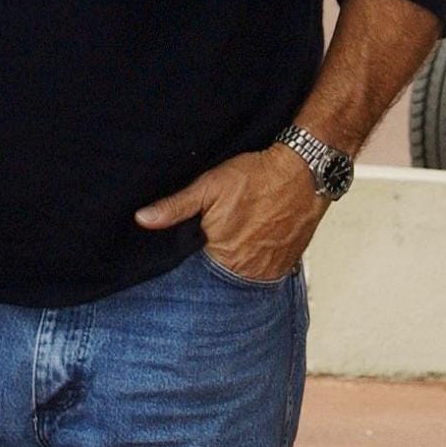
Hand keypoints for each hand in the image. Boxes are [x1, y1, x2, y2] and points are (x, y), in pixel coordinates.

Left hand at [135, 144, 327, 281]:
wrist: (303, 172)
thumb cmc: (255, 177)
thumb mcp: (208, 186)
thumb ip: (175, 207)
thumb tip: (142, 219)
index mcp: (223, 256)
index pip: (196, 267)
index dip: (192, 253)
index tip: (193, 239)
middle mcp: (248, 271)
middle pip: (220, 272)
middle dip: (213, 258)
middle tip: (219, 232)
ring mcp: (270, 270)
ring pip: (242, 273)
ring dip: (236, 260)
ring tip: (238, 235)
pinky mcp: (288, 264)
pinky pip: (264, 270)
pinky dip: (256, 260)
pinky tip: (253, 240)